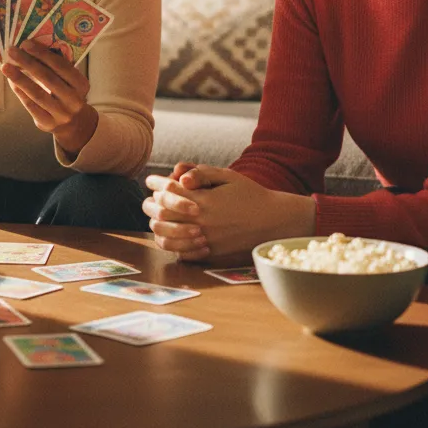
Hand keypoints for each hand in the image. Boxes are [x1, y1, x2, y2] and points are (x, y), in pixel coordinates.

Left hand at [1, 41, 96, 152]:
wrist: (73, 123)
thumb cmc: (67, 93)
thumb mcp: (70, 81)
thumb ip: (55, 68)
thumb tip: (29, 49)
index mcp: (81, 84)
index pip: (62, 66)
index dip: (43, 54)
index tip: (26, 43)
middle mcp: (74, 100)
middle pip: (48, 78)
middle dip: (28, 63)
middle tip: (12, 51)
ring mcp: (61, 114)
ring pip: (37, 94)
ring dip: (20, 78)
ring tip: (6, 66)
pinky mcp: (48, 123)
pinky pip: (31, 106)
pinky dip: (20, 92)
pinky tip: (11, 81)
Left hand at [144, 164, 315, 261]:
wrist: (275, 222)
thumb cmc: (251, 195)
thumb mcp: (228, 176)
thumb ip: (201, 173)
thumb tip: (178, 178)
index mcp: (203, 200)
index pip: (165, 191)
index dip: (155, 183)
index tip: (152, 180)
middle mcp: (200, 222)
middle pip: (159, 213)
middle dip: (152, 203)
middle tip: (153, 198)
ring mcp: (204, 241)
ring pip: (164, 235)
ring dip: (157, 224)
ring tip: (159, 216)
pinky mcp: (210, 255)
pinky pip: (179, 252)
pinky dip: (170, 242)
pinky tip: (173, 233)